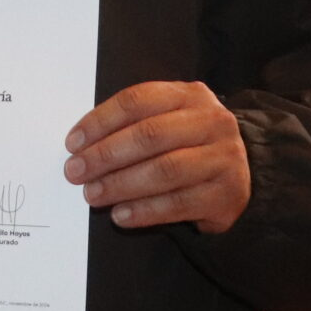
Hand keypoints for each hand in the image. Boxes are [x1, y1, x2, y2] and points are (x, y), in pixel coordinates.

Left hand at [64, 81, 250, 234]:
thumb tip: (81, 148)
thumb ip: (131, 126)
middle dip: (106, 155)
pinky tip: (120, 215)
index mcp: (190, 95)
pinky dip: (144, 211)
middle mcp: (211, 121)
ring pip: (165, 170)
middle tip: (76, 172)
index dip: (101, 121)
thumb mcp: (166, 121)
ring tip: (92, 195)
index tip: (73, 143)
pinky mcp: (227, 194)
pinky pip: (178, 204)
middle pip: (150, 135)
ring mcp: (223, 157)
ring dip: (121, 184)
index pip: (138, 100)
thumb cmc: (187, 145)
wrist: (238, 176)